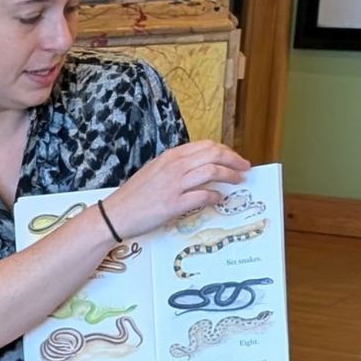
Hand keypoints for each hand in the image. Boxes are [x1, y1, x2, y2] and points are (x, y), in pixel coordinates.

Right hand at [101, 141, 250, 240]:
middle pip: (214, 155)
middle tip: (244, 168)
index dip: (225, 151)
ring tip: (238, 181)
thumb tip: (198, 168)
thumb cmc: (133, 196)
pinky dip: (215, 196)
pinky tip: (219, 198)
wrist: (115, 214)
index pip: (206, 146)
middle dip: (234, 160)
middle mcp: (175, 167)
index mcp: (171, 157)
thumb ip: (176, 167)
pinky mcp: (174, 204)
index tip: (234, 158)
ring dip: (230, 176)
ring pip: (212, 172)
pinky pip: (203, 196)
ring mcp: (175, 185)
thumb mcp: (155, 171)